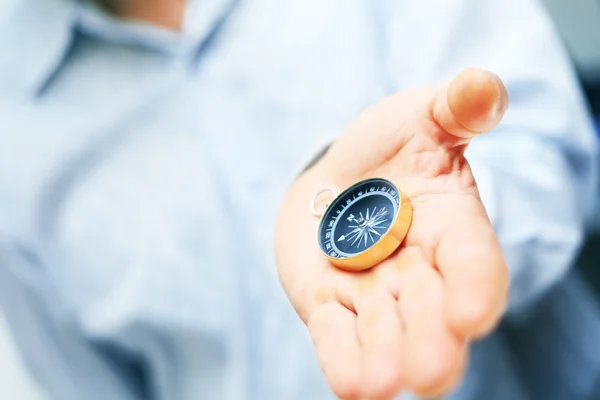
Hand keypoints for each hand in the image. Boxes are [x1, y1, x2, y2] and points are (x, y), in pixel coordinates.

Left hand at [275, 68, 509, 398]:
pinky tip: (350, 386)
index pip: (474, 262)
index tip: (472, 315)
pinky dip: (342, 357)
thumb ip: (456, 106)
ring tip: (383, 385)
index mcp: (453, 227)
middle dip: (431, 340)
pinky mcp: (329, 302)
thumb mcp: (422, 116)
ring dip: (385, 358)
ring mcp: (373, 291)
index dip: (476, 287)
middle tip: (429, 373)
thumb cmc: (388, 146)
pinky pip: (336, 333)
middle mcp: (420, 270)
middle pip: (430, 310)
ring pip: (384, 331)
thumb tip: (484, 84)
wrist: (337, 175)